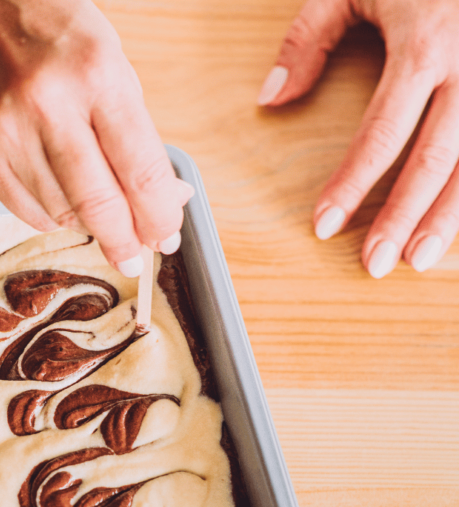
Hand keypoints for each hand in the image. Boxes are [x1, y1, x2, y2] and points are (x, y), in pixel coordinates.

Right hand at [0, 0, 192, 275]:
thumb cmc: (45, 27)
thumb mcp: (107, 61)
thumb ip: (133, 133)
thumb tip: (162, 199)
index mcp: (96, 74)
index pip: (141, 171)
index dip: (159, 217)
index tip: (166, 237)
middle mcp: (48, 105)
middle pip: (99, 205)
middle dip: (125, 242)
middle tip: (134, 258)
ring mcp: (6, 133)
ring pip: (61, 214)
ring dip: (87, 225)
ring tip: (97, 216)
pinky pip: (25, 210)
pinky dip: (51, 216)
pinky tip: (62, 202)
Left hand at [259, 0, 458, 277]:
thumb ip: (310, 38)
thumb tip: (270, 99)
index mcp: (425, 42)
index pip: (381, 132)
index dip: (352, 185)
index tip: (323, 227)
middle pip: (435, 158)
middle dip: (402, 217)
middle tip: (374, 264)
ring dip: (449, 217)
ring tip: (418, 261)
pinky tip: (458, 227)